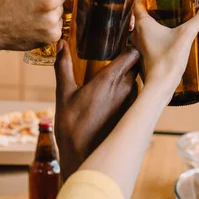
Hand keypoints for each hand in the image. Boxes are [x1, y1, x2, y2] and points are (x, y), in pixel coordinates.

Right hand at [54, 40, 139, 179]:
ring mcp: (132, 103)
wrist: (84, 158)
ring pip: (138, 80)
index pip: (132, 53)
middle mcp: (127, 89)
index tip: (121, 40)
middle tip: (115, 54)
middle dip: (130, 57)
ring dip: (129, 75)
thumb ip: (63, 67)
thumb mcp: (63, 94)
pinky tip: (114, 94)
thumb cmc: (72, 127)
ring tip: (113, 74)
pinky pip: (136, 95)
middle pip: (137, 65)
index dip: (129, 44)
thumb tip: (61, 44)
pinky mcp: (132, 115)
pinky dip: (128, 90)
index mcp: (111, 80)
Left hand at [131, 0, 198, 91]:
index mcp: (142, 24)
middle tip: (165, 5)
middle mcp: (136, 34)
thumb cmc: (168, 60)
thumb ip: (198, 19)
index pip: (137, 3)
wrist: (161, 86)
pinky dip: (154, 37)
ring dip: (153, 24)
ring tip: (168, 20)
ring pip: (142, 29)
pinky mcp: (144, 56)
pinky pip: (146, 41)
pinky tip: (167, 38)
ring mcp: (138, 46)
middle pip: (140, 16)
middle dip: (152, 9)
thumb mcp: (186, 35)